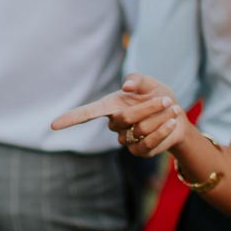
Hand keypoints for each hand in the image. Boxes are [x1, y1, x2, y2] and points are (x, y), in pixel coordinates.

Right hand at [52, 74, 193, 156]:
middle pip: (125, 119)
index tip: (53, 125)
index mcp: (110, 106)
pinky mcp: (139, 151)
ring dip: (159, 118)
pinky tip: (172, 122)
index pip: (86, 114)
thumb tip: (126, 86)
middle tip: (165, 99)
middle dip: (148, 108)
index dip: (70, 119)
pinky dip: (163, 130)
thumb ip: (137, 79)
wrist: (176, 115)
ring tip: (171, 109)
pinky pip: (149, 144)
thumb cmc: (157, 95)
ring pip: (139, 131)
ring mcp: (125, 140)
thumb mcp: (149, 82)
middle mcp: (114, 124)